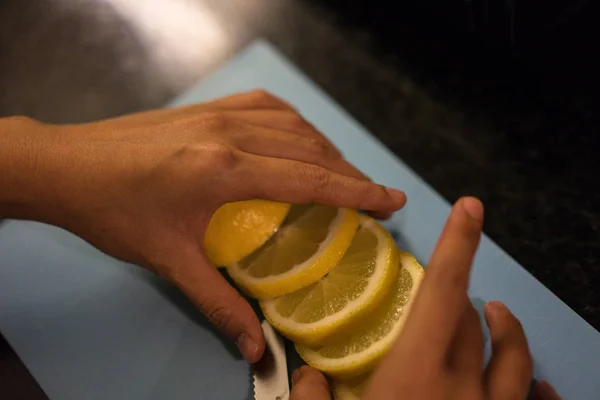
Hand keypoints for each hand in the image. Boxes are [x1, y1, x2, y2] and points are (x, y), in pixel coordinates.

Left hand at [9, 90, 405, 363]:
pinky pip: (266, 106)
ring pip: (292, 123)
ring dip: (325, 147)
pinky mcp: (208, 107)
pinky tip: (299, 138)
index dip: (358, 191)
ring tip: (344, 174)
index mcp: (224, 169)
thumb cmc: (113, 211)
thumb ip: (218, 302)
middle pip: (310, 148)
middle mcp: (229, 132)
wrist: (67, 166)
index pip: (310, 177)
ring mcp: (219, 113)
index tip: (392, 200)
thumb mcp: (169, 260)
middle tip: (375, 196)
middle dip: (351, 172)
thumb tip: (254, 346)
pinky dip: (294, 123)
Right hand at [290, 197, 560, 398]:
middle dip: (468, 297)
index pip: (442, 294)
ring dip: (506, 331)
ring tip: (498, 315)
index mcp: (415, 380)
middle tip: (458, 288)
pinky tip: (536, 384)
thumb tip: (303, 374)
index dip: (458, 245)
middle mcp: (465, 393)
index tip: (471, 208)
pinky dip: (536, 388)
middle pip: (476, 325)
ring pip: (515, 361)